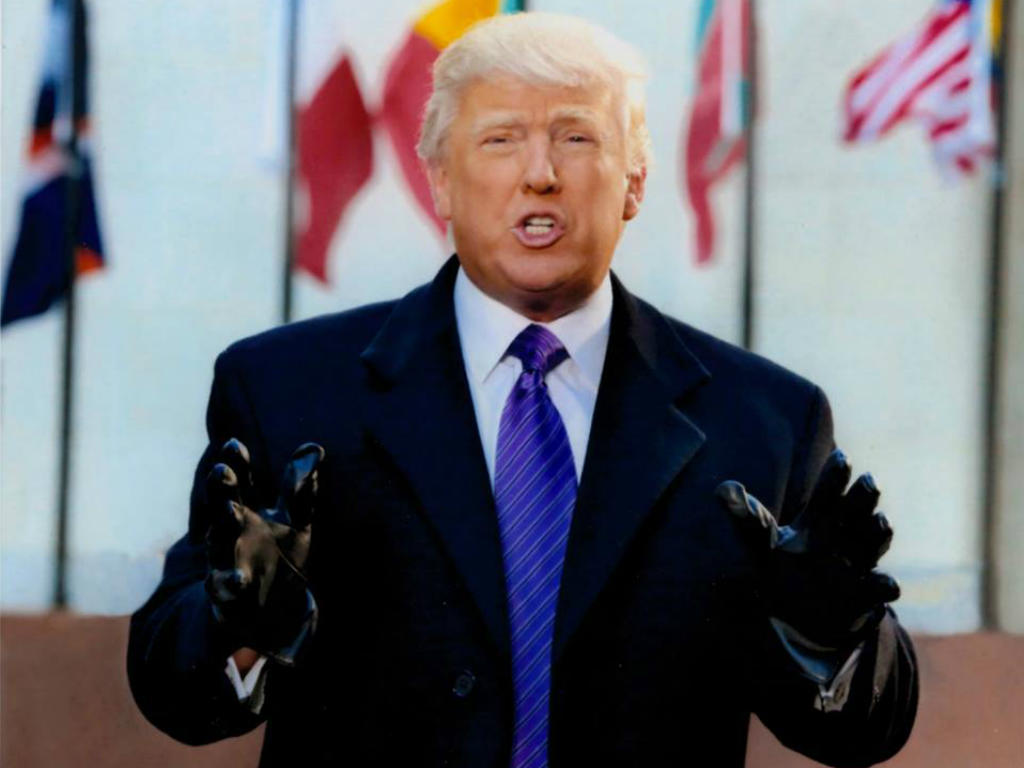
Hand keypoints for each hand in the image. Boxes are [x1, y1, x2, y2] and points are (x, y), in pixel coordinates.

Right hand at [204, 438, 324, 665]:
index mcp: (248, 510)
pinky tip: (239, 580)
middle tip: (222, 470)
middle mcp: (232, 532)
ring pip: (219, 541)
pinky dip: (230, 583)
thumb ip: (300, 488)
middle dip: (222, 488)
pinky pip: (225, 586)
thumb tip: (314, 448)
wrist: (271, 611)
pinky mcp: (227, 592)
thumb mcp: (296, 521)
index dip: (236, 463)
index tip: (233, 443)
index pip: (240, 481)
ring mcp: (226, 560)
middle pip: (222, 505)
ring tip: (230, 510)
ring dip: (222, 525)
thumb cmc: (279, 556)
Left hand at [716, 450, 900, 649]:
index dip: (835, 477)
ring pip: (872, 543)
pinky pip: (878, 589)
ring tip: (880, 522)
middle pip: (857, 512)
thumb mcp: (759, 542)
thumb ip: (746, 516)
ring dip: (878, 533)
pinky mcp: (862, 596)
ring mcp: (855, 565)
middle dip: (863, 497)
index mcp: (817, 521)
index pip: (827, 494)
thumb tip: (723, 488)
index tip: (842, 456)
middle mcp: (841, 537)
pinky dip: (883, 586)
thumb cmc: (779, 567)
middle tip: (868, 481)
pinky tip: (887, 584)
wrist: (796, 615)